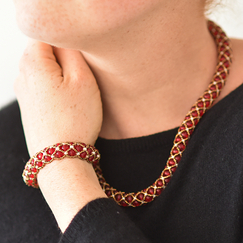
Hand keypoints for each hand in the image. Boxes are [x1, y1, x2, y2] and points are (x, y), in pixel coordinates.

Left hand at [15, 40, 102, 155]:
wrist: (60, 157)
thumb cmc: (75, 119)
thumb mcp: (83, 78)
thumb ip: (72, 51)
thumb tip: (65, 41)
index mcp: (33, 61)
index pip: (48, 35)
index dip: (68, 45)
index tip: (79, 64)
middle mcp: (22, 74)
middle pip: (45, 53)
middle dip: (65, 62)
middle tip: (79, 81)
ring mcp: (23, 91)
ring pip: (46, 71)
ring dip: (61, 77)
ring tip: (73, 96)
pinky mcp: (29, 105)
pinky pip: (43, 87)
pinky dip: (55, 90)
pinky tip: (65, 105)